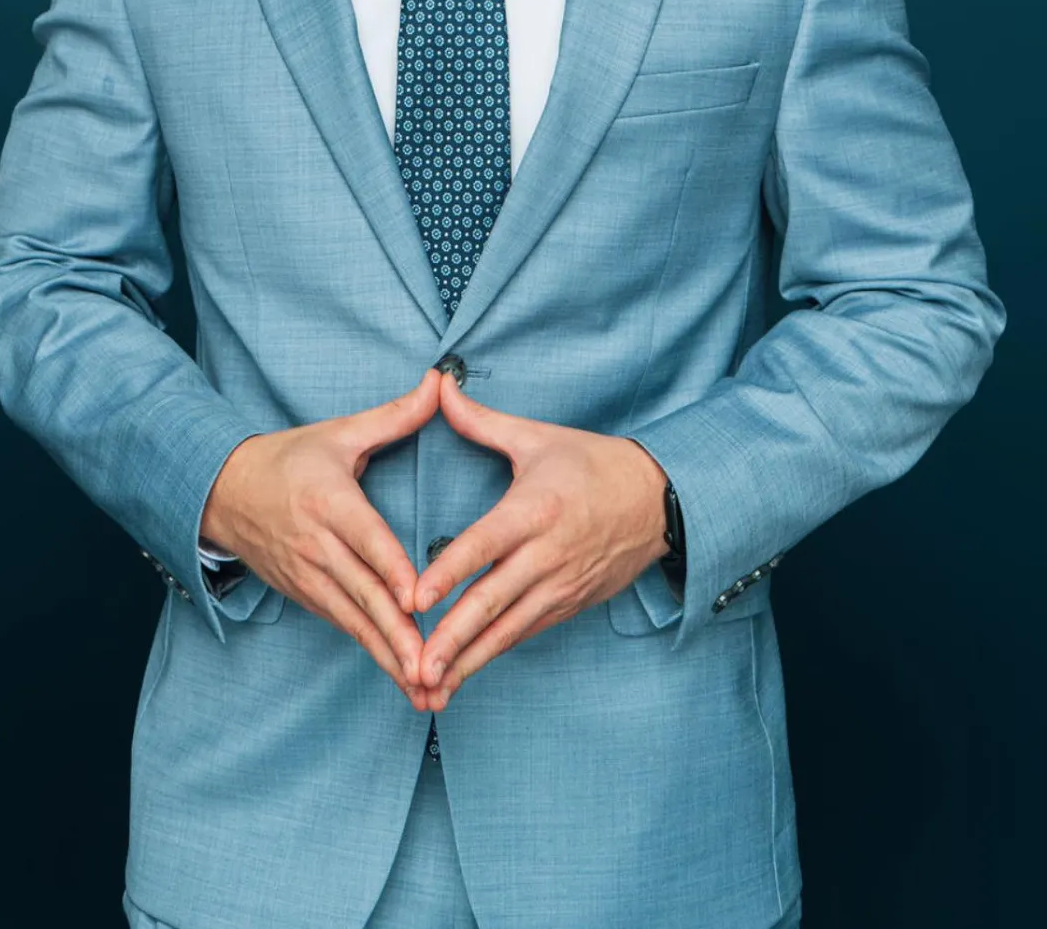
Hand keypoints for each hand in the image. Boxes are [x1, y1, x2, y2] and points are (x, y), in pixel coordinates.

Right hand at [200, 368, 441, 708]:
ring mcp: (307, 576)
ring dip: (389, 656)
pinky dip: (373, 653)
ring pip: (355, 622)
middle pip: (363, 594)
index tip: (418, 599)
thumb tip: (443, 381)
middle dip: (398, 635)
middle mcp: (317, 545)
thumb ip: (396, 414)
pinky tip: (402, 677)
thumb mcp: (340, 431)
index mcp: (328, 502)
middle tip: (433, 668)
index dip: (392, 571)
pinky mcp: (305, 596)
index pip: (366, 540)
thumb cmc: (290, 458)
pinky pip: (344, 626)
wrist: (223, 490)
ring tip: (424, 687)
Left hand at [412, 373, 670, 707]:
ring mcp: (560, 586)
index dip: (449, 573)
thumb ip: (481, 421)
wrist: (659, 499)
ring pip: (508, 631)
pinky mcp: (568, 605)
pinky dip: (494, 655)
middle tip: (416, 667)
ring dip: (469, 661)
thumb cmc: (592, 464)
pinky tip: (463, 674)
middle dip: (452, 639)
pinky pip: (525, 634)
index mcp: (534, 510)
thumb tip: (438, 386)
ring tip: (430, 689)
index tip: (415, 599)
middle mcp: (547, 555)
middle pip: (493, 602)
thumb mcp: (538, 437)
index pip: (484, 545)